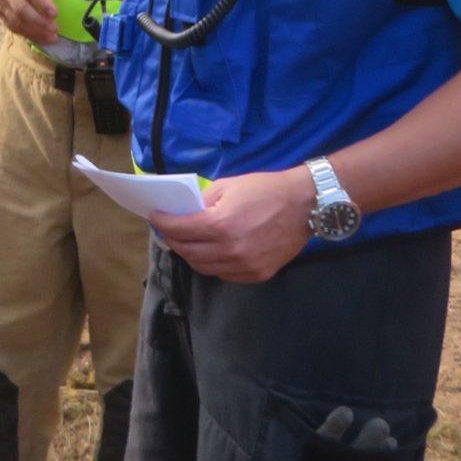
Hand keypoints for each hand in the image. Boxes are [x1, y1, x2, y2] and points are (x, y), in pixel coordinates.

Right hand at [0, 0, 66, 41]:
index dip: (42, 3)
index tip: (55, 14)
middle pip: (21, 8)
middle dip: (39, 21)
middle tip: (55, 28)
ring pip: (15, 21)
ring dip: (34, 31)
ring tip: (52, 37)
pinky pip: (12, 27)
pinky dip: (28, 35)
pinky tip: (41, 38)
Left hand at [152, 168, 313, 284]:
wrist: (304, 205)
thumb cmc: (266, 189)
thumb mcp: (229, 186)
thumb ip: (203, 202)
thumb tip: (184, 212)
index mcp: (221, 224)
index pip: (180, 230)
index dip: (163, 223)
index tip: (156, 218)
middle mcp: (230, 249)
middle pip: (189, 252)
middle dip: (174, 241)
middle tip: (168, 231)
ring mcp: (244, 265)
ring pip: (204, 268)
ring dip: (191, 255)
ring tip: (186, 243)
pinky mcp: (257, 274)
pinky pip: (224, 274)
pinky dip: (213, 265)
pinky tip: (211, 253)